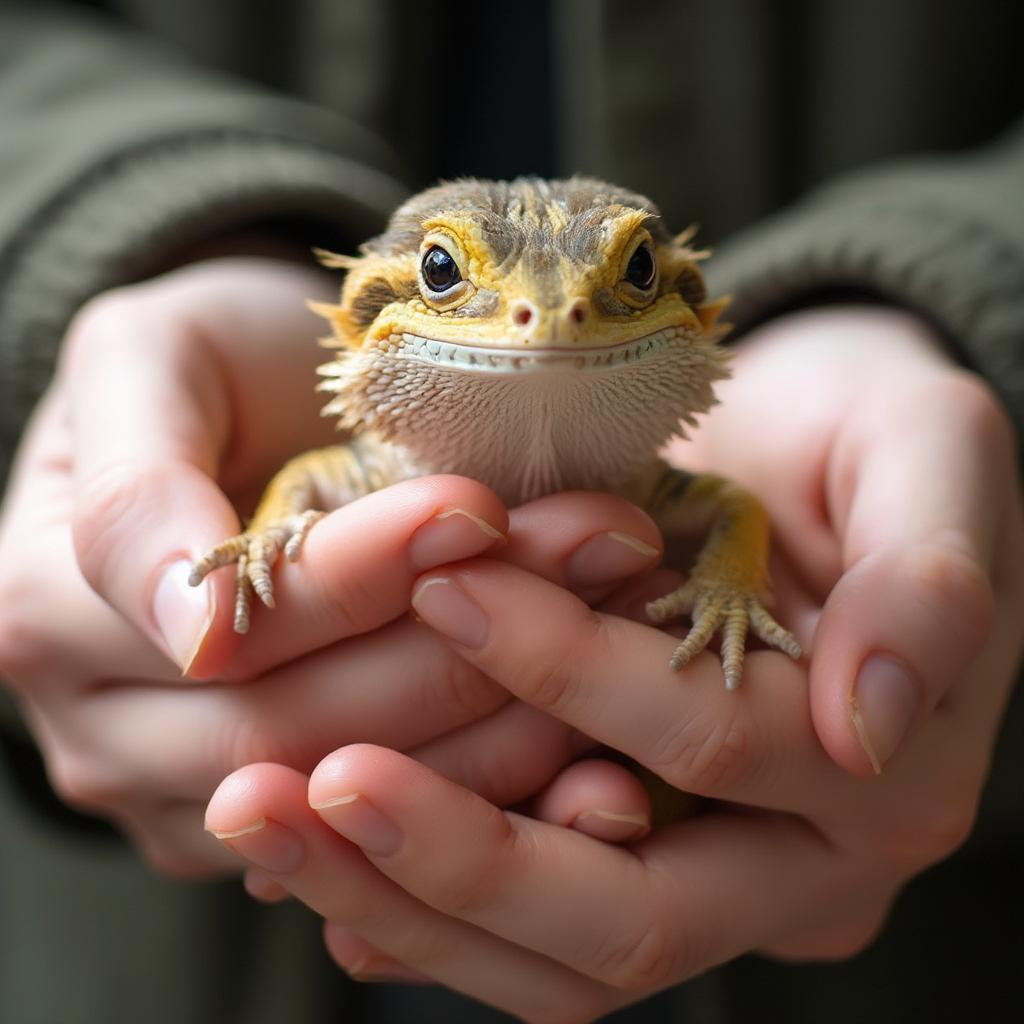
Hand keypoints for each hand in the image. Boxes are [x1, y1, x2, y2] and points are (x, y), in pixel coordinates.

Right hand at [0, 258, 665, 875]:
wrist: (243, 411)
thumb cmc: (204, 363)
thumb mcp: (147, 360)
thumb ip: (138, 484)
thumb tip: (193, 633)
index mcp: (48, 607)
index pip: (229, 620)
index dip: (363, 572)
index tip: (481, 508)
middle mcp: (105, 725)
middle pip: (300, 720)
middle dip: (463, 638)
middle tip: (594, 551)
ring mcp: (186, 790)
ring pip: (360, 790)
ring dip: (506, 713)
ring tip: (613, 619)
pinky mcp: (275, 826)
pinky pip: (395, 829)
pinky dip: (503, 786)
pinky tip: (596, 740)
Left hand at [205, 306, 1022, 1018]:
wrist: (808, 454)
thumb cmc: (866, 432)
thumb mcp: (928, 452)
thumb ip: (930, 579)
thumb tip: (866, 723)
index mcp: (882, 774)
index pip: (716, 747)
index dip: (579, 678)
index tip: (444, 590)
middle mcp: (796, 863)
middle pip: (626, 914)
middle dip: (460, 852)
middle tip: (302, 783)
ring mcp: (711, 877)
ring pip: (558, 953)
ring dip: (402, 899)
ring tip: (260, 819)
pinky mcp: (632, 855)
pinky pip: (522, 932)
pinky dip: (413, 905)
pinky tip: (312, 863)